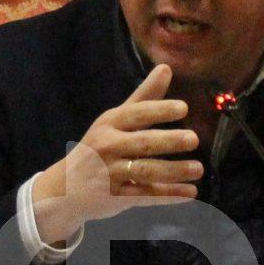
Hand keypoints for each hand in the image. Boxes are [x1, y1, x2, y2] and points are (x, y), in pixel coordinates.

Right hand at [30, 64, 202, 247]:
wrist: (64, 187)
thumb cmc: (98, 147)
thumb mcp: (115, 120)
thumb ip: (144, 97)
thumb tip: (167, 67)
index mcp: (110, 124)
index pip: (136, 114)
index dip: (159, 110)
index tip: (183, 108)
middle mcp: (108, 147)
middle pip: (142, 143)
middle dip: (168, 141)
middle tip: (194, 139)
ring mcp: (110, 174)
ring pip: (146, 171)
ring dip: (174, 171)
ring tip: (199, 169)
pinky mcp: (115, 197)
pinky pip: (145, 195)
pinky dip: (169, 195)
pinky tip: (191, 192)